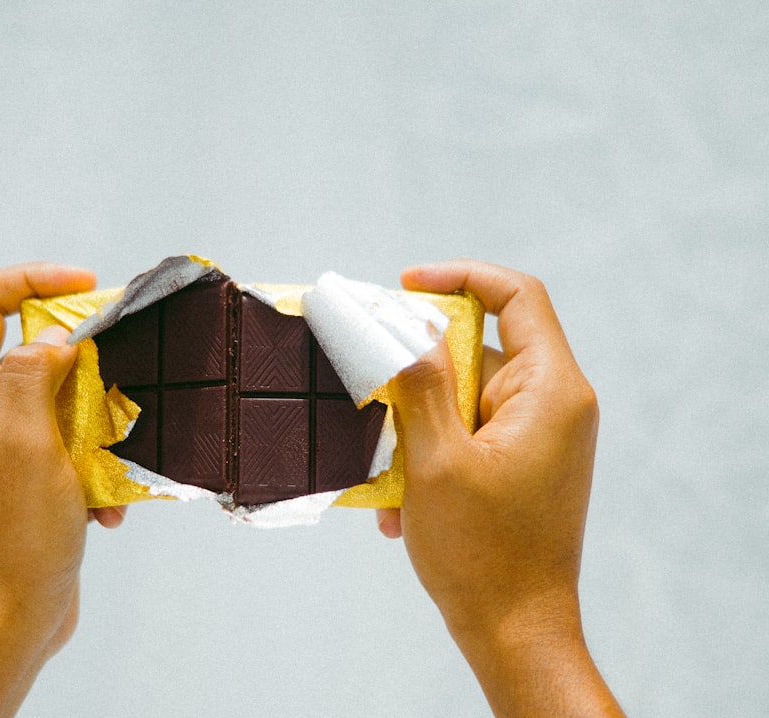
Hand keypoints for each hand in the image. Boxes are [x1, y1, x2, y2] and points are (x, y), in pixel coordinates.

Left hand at [0, 263, 123, 716]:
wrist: (5, 619)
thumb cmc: (9, 536)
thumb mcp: (27, 442)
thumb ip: (35, 373)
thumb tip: (54, 337)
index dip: (33, 279)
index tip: (88, 286)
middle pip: (31, 346)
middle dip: (83, 367)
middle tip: (118, 384)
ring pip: (61, 399)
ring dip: (96, 428)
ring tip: (108, 468)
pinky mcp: (26, 474)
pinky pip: (70, 444)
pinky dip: (96, 468)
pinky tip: (104, 510)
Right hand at [377, 260, 622, 715]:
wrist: (516, 631)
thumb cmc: (483, 555)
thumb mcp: (436, 461)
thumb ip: (419, 384)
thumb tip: (401, 326)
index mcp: (550, 391)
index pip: (517, 296)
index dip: (460, 276)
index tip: (404, 286)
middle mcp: (554, 405)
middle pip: (479, 348)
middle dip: (418, 374)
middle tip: (374, 392)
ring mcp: (540, 436)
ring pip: (463, 396)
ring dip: (416, 428)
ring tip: (388, 476)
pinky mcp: (522, 462)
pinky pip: (467, 433)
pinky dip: (430, 455)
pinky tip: (400, 503)